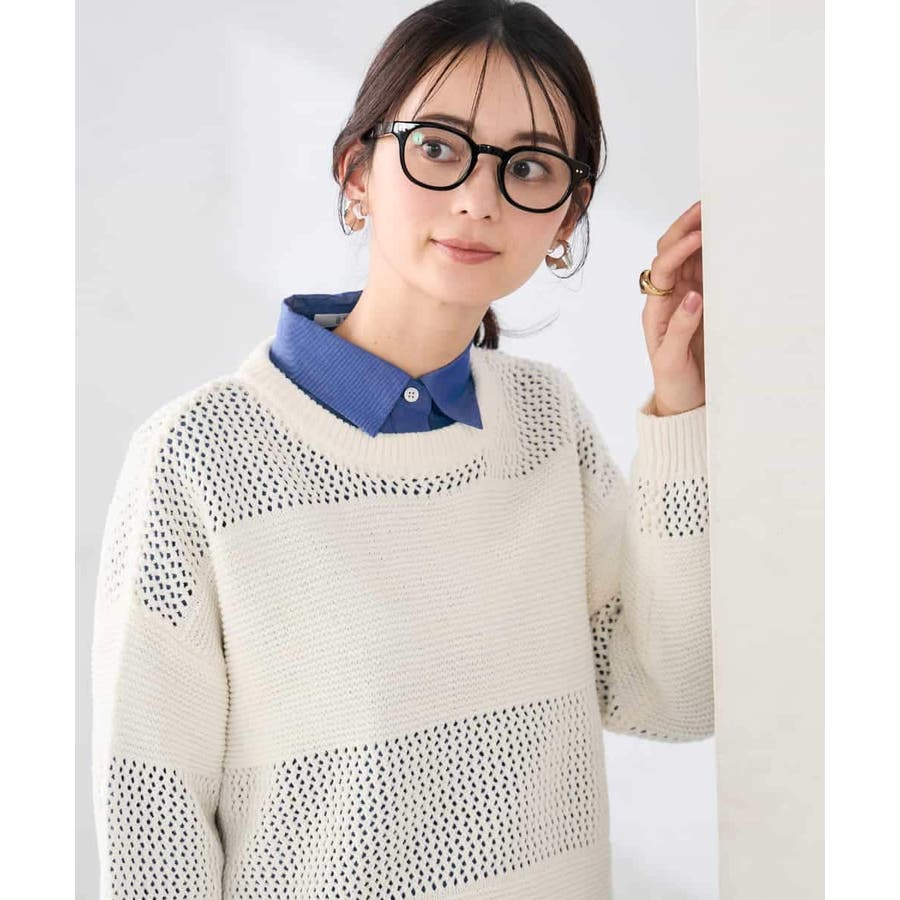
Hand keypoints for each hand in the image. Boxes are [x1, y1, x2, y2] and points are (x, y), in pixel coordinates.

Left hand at [641, 199, 704, 415]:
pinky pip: (707, 271)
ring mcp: (686, 298)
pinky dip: (716, 252)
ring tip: (719, 211)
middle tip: (707, 206)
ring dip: (700, 233)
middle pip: (669, 252)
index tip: (698, 237)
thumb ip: (680, 329)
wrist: (684, 402)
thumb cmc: (673, 383)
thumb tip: (693, 297)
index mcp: (656, 309)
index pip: (661, 269)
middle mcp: (668, 298)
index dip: (677, 250)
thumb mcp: (671, 360)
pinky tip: (729, 238)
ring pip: (689, 257)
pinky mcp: (704, 304)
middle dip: (685, 227)